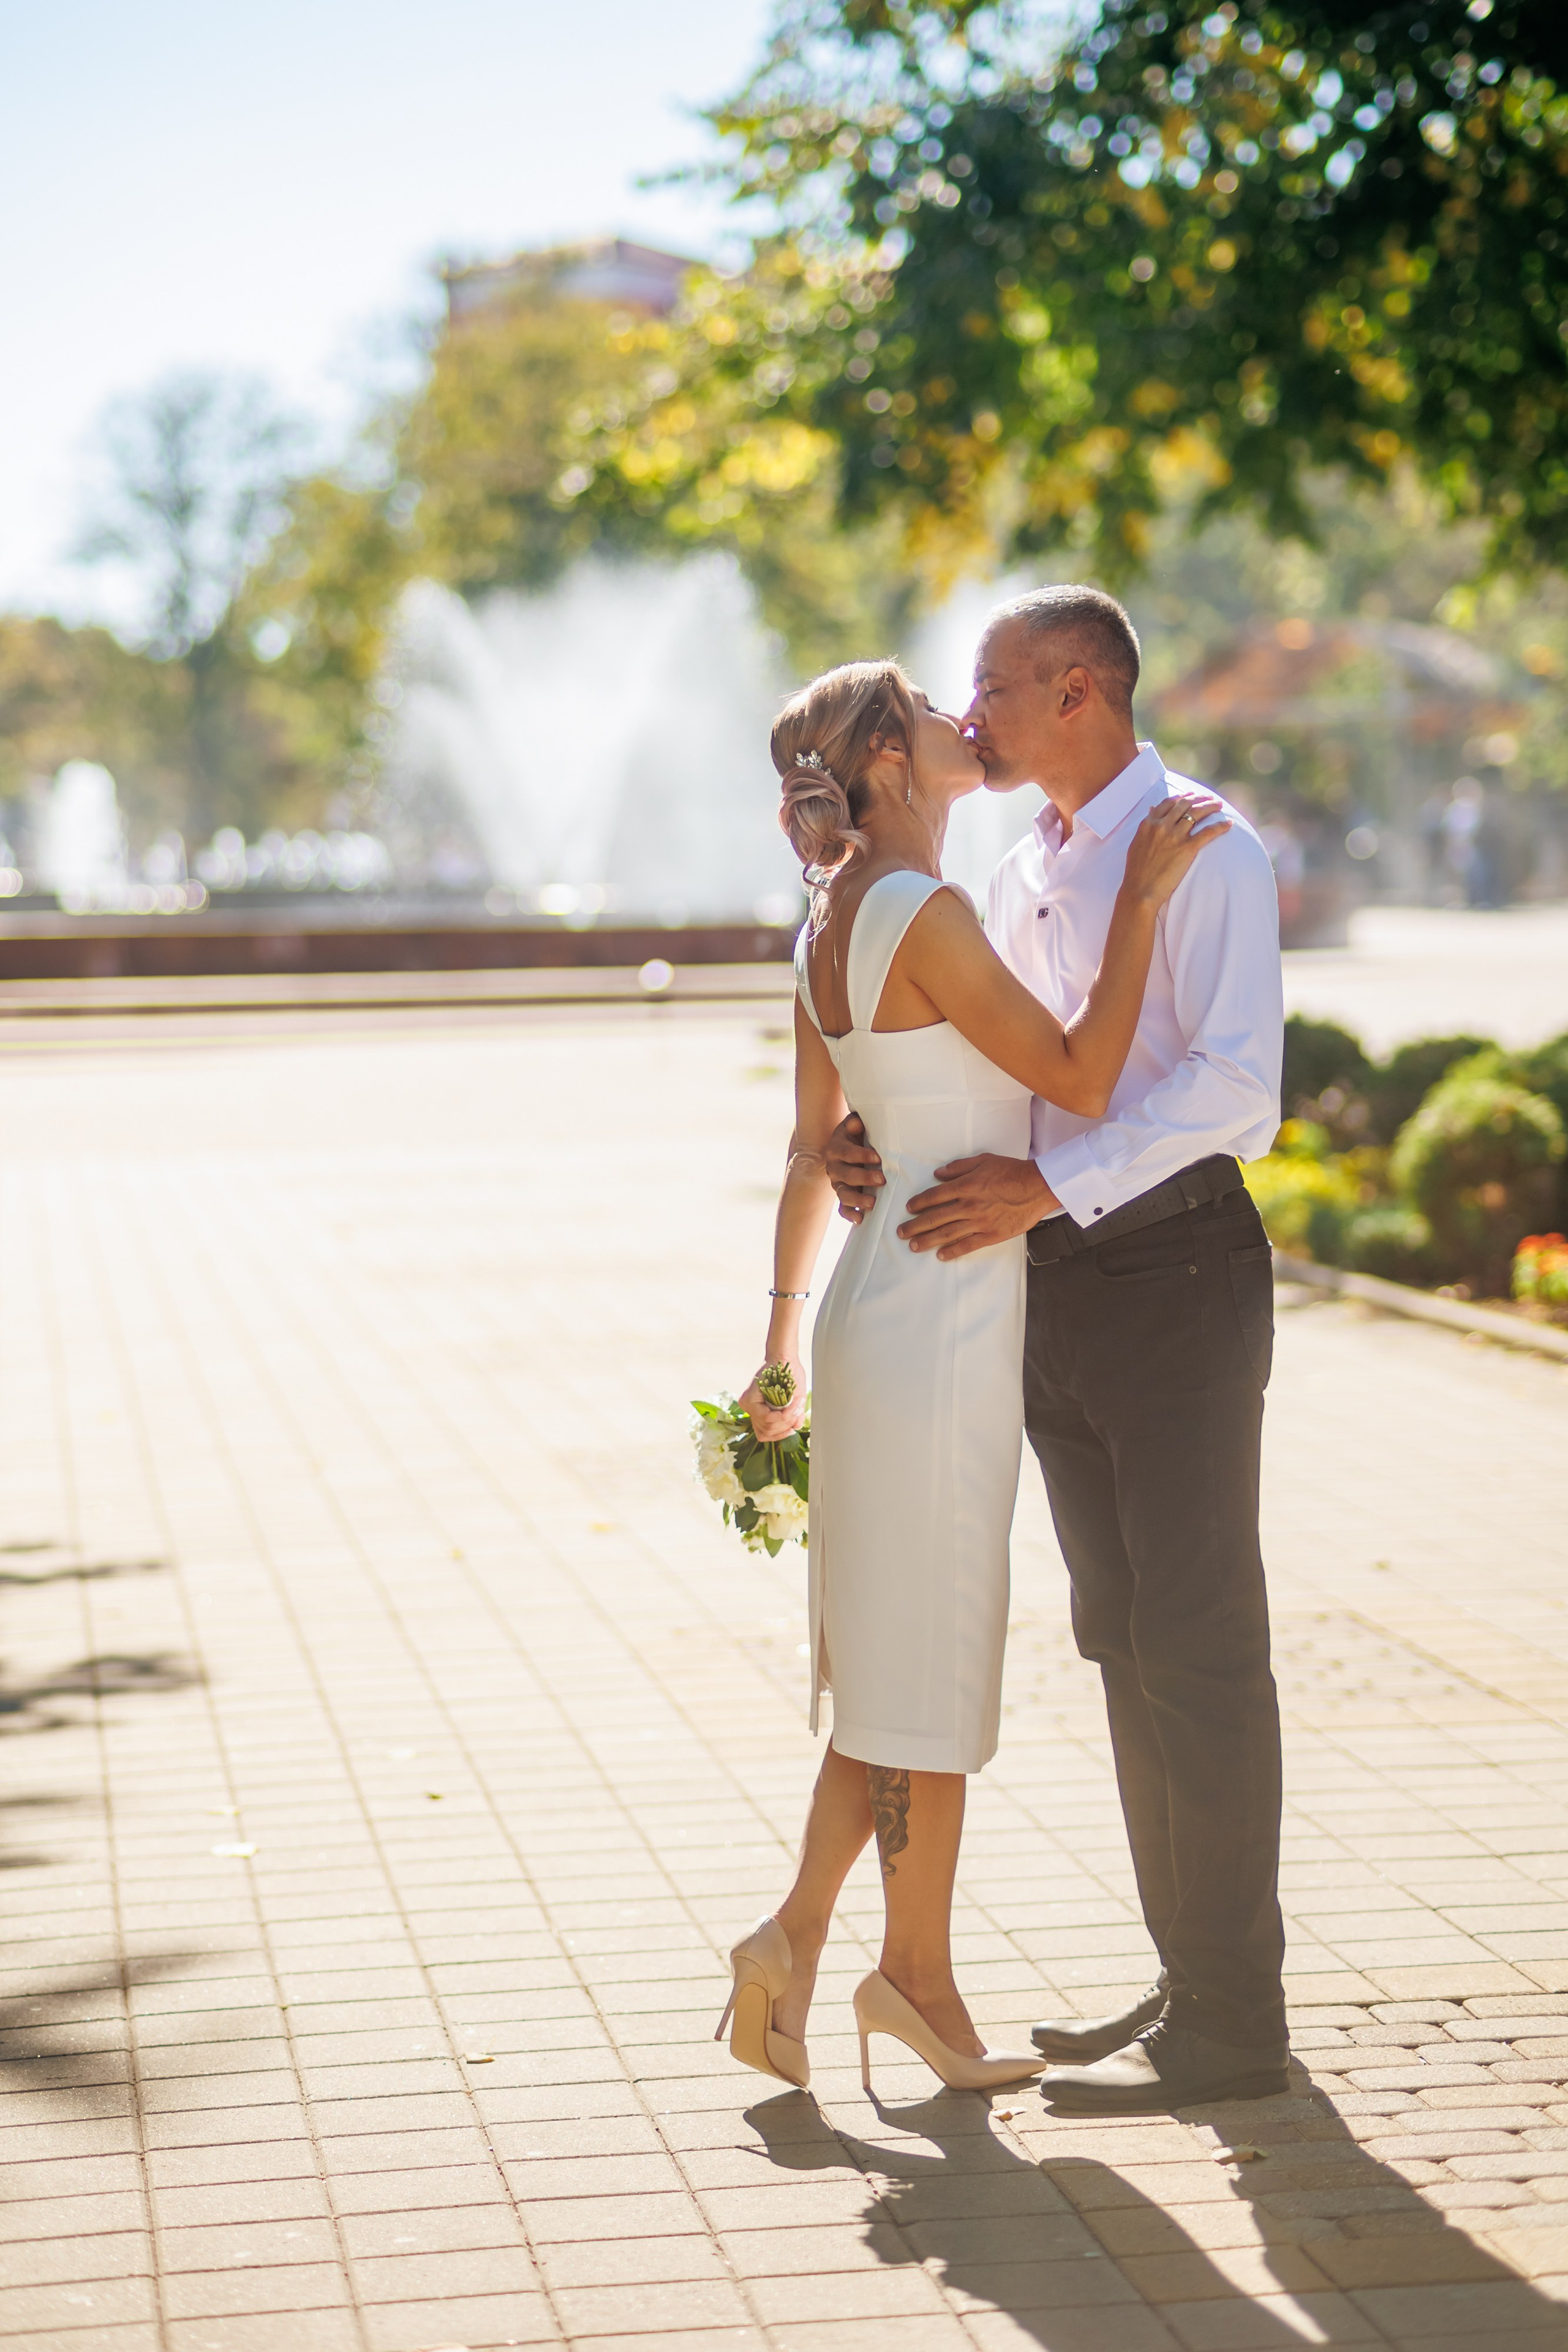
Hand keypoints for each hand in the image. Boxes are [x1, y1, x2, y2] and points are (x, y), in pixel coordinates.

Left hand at [739, 1357, 807, 1439]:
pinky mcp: (748, 1400)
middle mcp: (750, 1409)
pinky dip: (782, 1415)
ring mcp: (747, 1405)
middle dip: (786, 1426)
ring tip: (796, 1408)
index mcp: (759, 1411)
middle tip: (797, 1413)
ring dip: (786, 1420)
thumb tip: (795, 1428)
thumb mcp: (795, 1401)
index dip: (779, 1435)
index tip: (792, 1428)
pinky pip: (766, 1418)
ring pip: (767, 1426)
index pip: (764, 1434)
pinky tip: (790, 1408)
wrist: (786, 1359)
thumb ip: (793, 1416)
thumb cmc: (791, 1377)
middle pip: (766, 1432)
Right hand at [825, 1109, 884, 1224]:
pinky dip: (850, 1214)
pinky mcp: (843, 1195)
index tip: (877, 1157)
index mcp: (836, 1148)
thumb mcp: (857, 1125)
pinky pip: (843, 1208)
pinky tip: (861, 1219)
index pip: (846, 1152)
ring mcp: (837, 1183)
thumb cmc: (860, 1134)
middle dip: (863, 1177)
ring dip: (857, 1200)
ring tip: (872, 1204)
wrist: (852, 1146)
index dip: (861, 1154)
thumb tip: (857, 1124)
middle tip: (882, 1179)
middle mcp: (834, 1167)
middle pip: (845, 1174)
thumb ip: (856, 1123)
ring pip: (843, 1194)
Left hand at [899, 1154, 1055, 1261]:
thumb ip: (959, 1167)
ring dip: (928, 1240)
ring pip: (948, 1233)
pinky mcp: (992, 1234)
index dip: (919, 1203)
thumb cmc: (1012, 1171)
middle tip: (901, 1232)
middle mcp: (969, 1205)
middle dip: (915, 1226)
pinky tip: (941, 1256)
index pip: (935, 1196)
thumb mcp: (984, 1160)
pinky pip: (968, 1245)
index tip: (909, 1209)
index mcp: (966, 1186)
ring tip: (914, 1246)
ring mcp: (980, 1222)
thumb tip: (938, 1175)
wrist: (1038, 1187)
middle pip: (936, 1217)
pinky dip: (953, 1251)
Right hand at [1121, 795, 1229, 908]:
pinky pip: (1208, 832)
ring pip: (1197, 813)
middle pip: (1184, 804)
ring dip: (1210, 806)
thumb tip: (1152, 809)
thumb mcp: (1137, 842)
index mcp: (1149, 824)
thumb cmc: (1137, 870)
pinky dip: (1220, 826)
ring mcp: (1174, 836)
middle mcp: (1162, 826)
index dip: (1182, 797)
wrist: (1141, 890)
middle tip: (1209, 798)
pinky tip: (1229, 823)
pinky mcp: (1187, 848)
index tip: (1191, 796)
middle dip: (1199, 798)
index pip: (1169, 803)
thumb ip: (1146, 825)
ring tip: (1219, 805)